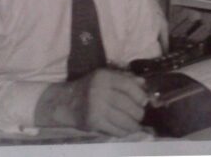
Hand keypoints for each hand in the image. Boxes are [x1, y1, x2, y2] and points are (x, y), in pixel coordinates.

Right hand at [34, 69, 148, 136]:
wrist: (66, 102)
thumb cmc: (89, 88)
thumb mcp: (104, 77)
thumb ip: (124, 78)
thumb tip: (144, 83)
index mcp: (104, 77)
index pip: (128, 85)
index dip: (140, 95)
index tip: (144, 101)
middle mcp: (100, 91)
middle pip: (128, 105)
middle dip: (138, 113)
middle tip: (139, 115)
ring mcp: (96, 108)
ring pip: (124, 120)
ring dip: (133, 125)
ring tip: (135, 125)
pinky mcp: (93, 122)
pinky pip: (115, 130)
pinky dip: (123, 132)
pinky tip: (125, 130)